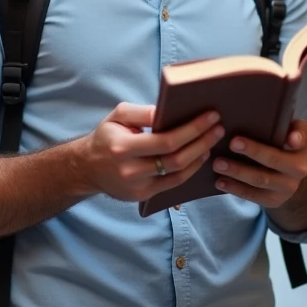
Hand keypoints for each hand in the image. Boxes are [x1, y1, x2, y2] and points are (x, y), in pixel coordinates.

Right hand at [76, 103, 224, 202]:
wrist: (87, 168)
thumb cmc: (106, 136)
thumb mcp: (118, 116)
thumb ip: (144, 113)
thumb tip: (170, 110)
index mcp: (123, 148)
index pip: (166, 140)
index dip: (192, 129)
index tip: (211, 116)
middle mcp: (130, 171)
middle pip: (176, 159)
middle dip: (202, 142)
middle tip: (218, 128)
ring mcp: (138, 187)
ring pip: (178, 174)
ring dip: (199, 157)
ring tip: (212, 141)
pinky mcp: (143, 196)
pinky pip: (173, 184)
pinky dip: (190, 170)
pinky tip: (199, 157)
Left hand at [212, 120, 306, 209]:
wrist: (292, 176)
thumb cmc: (285, 143)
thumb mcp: (293, 131)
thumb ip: (288, 121)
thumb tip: (273, 105)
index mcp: (303, 148)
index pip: (302, 141)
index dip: (296, 139)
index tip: (289, 137)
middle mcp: (298, 170)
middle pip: (274, 160)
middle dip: (254, 151)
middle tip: (232, 142)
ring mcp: (286, 188)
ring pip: (260, 180)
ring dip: (237, 172)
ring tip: (218, 163)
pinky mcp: (273, 201)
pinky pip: (252, 196)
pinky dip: (234, 188)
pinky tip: (219, 181)